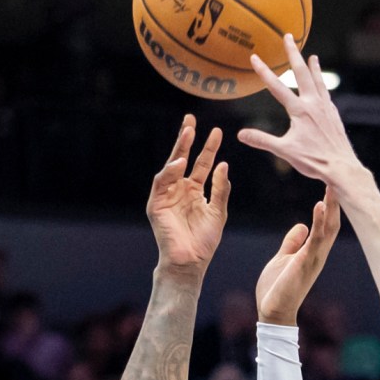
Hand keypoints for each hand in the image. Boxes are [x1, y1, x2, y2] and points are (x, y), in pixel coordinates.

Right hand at [148, 116, 230, 273]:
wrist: (190, 261)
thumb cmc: (204, 241)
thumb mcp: (218, 211)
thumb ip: (220, 189)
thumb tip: (224, 165)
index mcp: (194, 191)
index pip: (201, 163)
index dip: (209, 148)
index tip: (217, 131)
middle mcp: (179, 189)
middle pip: (183, 158)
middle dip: (186, 138)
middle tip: (191, 118)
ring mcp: (166, 195)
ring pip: (171, 166)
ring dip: (178, 148)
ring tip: (188, 131)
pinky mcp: (156, 204)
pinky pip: (162, 182)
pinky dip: (170, 171)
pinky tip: (180, 161)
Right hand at [241, 38, 365, 187]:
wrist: (342, 167)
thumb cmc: (314, 161)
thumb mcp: (284, 151)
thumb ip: (262, 140)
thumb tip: (241, 134)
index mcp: (300, 111)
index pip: (277, 87)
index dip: (264, 72)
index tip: (254, 57)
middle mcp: (314, 104)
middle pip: (301, 73)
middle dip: (293, 54)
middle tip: (289, 37)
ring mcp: (326, 108)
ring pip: (318, 82)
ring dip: (313, 68)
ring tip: (313, 57)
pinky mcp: (334, 116)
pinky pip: (327, 95)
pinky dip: (322, 87)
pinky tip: (322, 88)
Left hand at [255, 192, 340, 326]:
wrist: (272, 313)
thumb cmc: (277, 288)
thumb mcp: (283, 258)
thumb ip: (293, 242)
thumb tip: (302, 226)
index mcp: (313, 250)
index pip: (326, 222)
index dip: (330, 203)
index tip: (332, 182)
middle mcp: (318, 253)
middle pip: (332, 221)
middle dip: (337, 200)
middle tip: (340, 175)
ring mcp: (314, 258)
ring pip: (328, 227)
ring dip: (332, 206)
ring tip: (334, 184)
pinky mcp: (305, 263)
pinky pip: (315, 239)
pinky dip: (319, 222)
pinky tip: (320, 206)